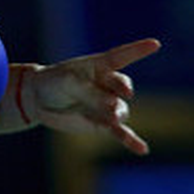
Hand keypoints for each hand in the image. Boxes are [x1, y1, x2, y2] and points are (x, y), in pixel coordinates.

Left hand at [24, 38, 161, 154]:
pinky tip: (142, 150)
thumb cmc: (53, 82)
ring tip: (111, 119)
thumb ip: (89, 90)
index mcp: (99, 66)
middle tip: (116, 97)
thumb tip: (114, 106)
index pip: (121, 56)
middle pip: (122, 86)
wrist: (38, 99)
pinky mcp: (102, 123)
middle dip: (121, 90)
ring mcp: (107, 104)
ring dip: (116, 113)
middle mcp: (108, 84)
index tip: (155, 43)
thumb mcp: (67, 81)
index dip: (138, 50)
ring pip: (121, 109)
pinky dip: (130, 141)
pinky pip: (120, 133)